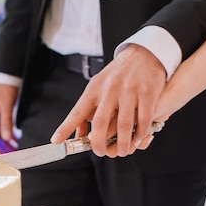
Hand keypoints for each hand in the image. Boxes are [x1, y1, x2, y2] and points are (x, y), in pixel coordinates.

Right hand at [0, 84, 18, 153]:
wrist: (6, 75)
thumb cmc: (4, 87)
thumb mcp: (6, 106)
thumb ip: (6, 122)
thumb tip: (5, 138)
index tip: (1, 155)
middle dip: (1, 146)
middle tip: (10, 155)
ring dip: (5, 141)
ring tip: (13, 149)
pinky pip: (2, 126)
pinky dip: (7, 133)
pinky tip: (14, 139)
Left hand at [51, 44, 166, 156]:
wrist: (144, 53)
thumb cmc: (118, 74)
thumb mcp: (98, 86)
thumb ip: (88, 109)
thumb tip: (79, 133)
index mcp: (94, 89)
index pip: (77, 112)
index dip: (66, 128)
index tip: (57, 141)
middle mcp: (110, 90)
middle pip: (99, 123)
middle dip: (98, 143)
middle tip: (101, 152)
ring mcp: (129, 91)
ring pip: (123, 125)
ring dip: (123, 143)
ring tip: (122, 151)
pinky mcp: (148, 92)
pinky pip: (143, 119)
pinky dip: (140, 133)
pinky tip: (138, 139)